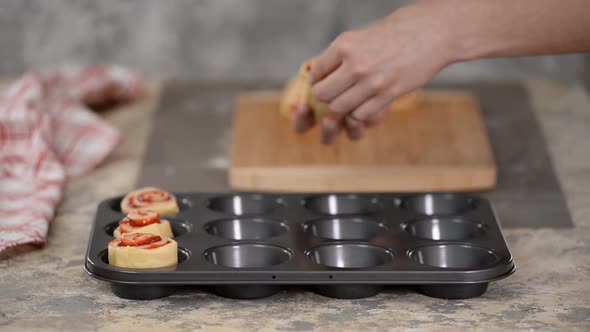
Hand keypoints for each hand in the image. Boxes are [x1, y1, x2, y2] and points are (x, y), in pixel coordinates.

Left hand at [305, 2, 455, 143]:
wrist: (433, 32)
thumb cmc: (398, 32)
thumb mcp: (362, 35)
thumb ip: (341, 55)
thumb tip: (321, 75)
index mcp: (344, 45)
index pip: (316, 73)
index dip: (318, 81)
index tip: (325, 82)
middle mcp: (355, 63)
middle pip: (323, 94)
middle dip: (327, 97)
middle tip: (338, 93)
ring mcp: (371, 81)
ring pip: (340, 107)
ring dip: (344, 107)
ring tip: (353, 98)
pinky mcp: (388, 94)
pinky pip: (362, 114)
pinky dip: (362, 112)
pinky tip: (368, 103)